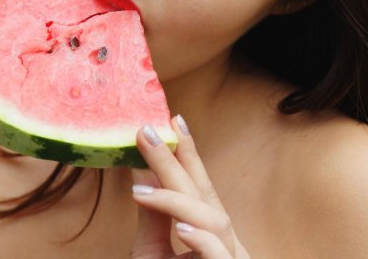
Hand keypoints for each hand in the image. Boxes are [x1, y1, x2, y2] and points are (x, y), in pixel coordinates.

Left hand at [130, 116, 249, 258]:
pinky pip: (218, 254)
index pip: (203, 189)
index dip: (189, 155)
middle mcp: (226, 246)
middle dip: (177, 163)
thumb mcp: (151, 250)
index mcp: (214, 237)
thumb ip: (151, 216)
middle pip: (207, 196)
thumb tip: (140, 169)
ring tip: (140, 191)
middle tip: (148, 133)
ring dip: (177, 202)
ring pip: (215, 221)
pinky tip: (180, 228)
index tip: (174, 122)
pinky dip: (201, 239)